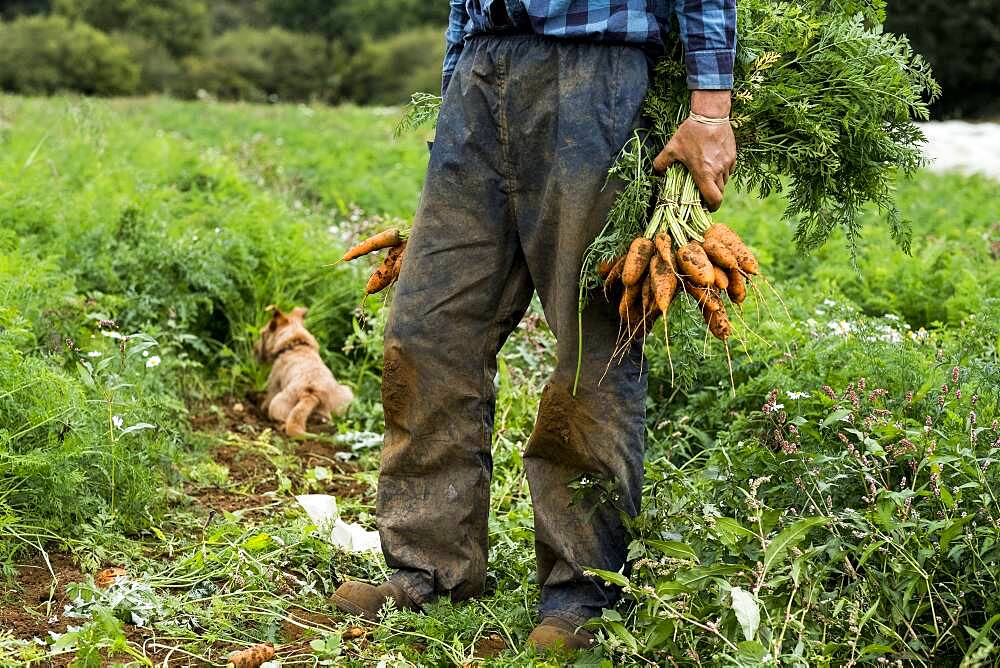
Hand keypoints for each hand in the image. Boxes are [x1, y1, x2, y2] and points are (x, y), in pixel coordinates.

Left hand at [653, 90, 736, 211]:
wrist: (710, 114)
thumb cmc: (690, 132)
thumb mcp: (672, 148)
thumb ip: (661, 162)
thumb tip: (657, 172)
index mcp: (704, 173)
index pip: (714, 199)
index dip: (711, 207)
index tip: (706, 207)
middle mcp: (718, 171)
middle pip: (719, 192)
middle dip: (711, 196)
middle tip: (702, 193)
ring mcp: (728, 163)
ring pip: (725, 181)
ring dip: (716, 184)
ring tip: (706, 177)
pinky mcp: (733, 155)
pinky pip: (729, 170)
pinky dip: (722, 172)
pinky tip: (713, 165)